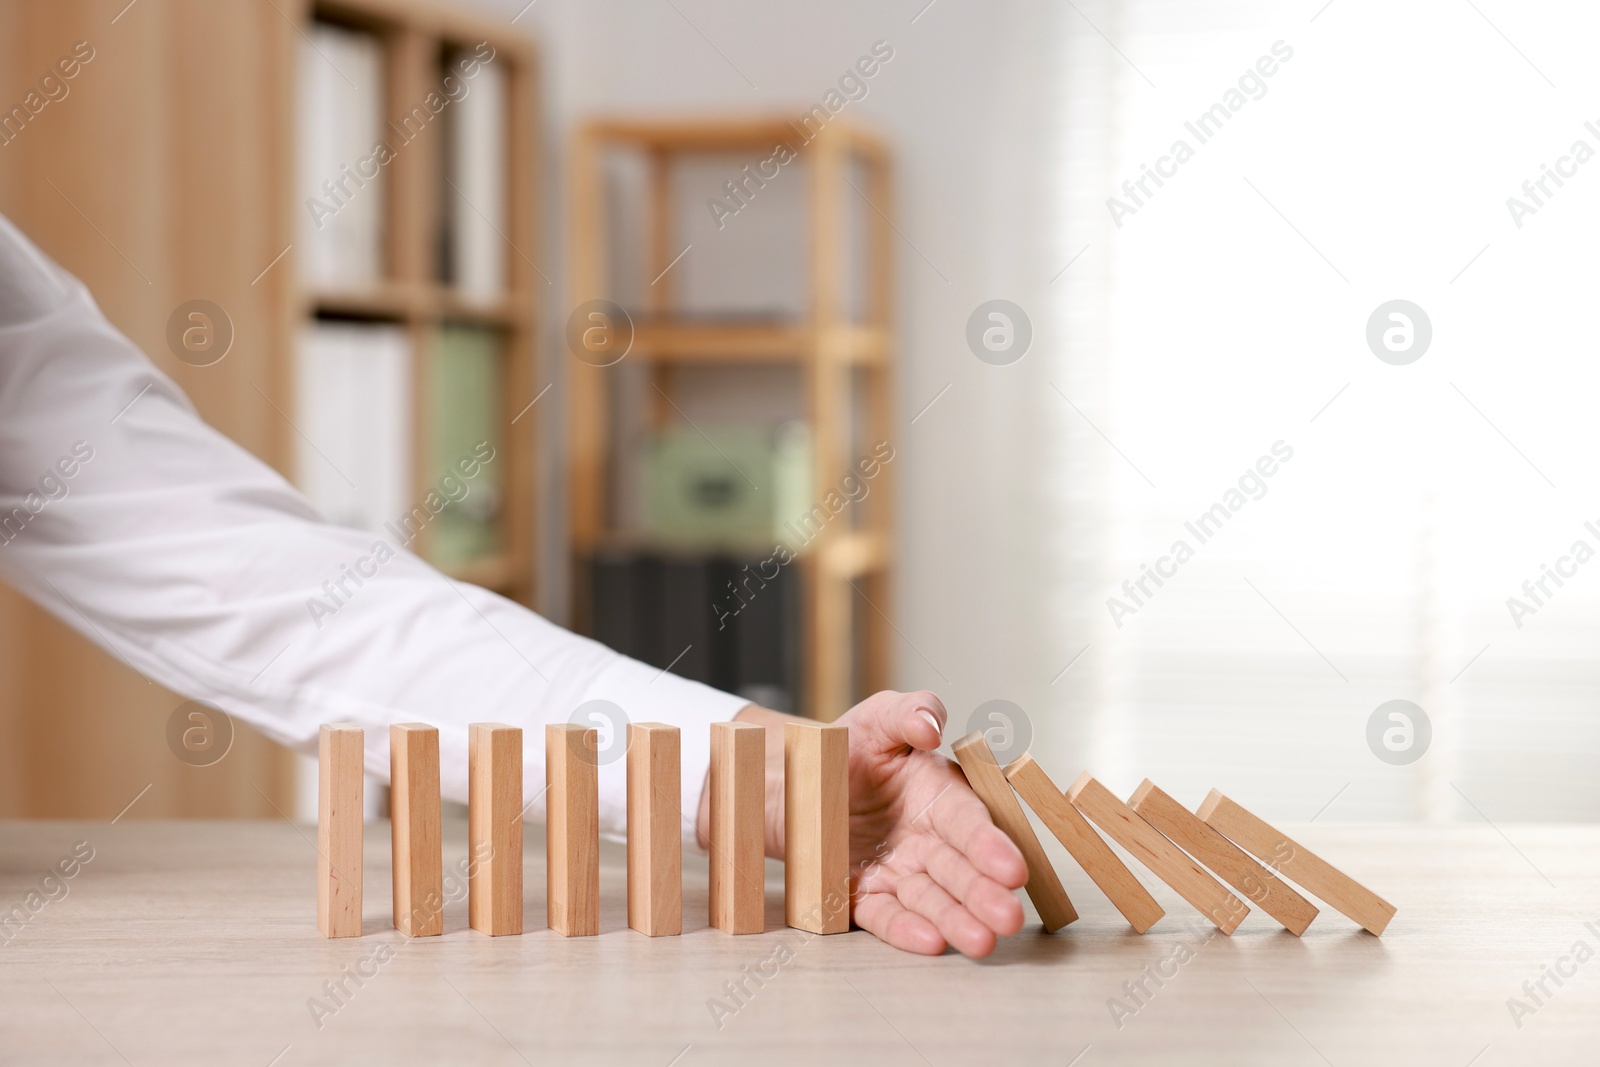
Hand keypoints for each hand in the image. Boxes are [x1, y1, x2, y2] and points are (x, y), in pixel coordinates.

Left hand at [701, 693, 1028, 956]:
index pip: (968, 822)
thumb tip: (932, 727)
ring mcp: (896, 870)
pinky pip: (883, 915)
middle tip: (1007, 918)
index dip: (990, 846)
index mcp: (939, 794)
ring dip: (956, 920)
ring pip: (930, 899)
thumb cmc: (846, 745)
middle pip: (958, 869)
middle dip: (984, 894)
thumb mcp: (878, 718)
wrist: (791, 777)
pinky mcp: (862, 895)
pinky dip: (904, 930)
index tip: (1012, 869)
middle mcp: (926, 838)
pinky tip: (929, 943)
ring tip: (980, 942)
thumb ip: (911, 711)